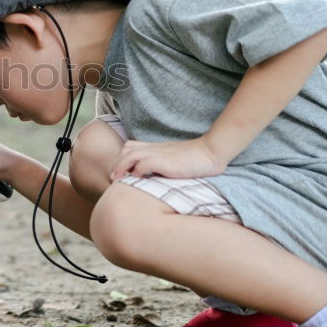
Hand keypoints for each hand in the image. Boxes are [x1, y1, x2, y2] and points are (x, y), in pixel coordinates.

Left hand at [109, 137, 225, 180]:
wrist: (210, 153)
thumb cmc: (195, 160)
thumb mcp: (174, 160)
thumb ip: (162, 164)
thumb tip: (151, 177)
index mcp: (156, 148)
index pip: (130, 146)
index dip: (122, 157)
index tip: (120, 173)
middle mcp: (155, 149)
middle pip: (127, 149)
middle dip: (118, 164)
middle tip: (115, 178)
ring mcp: (160, 154)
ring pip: (131, 155)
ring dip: (122, 167)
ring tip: (120, 180)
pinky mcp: (166, 161)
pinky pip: (144, 163)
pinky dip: (138, 171)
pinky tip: (139, 179)